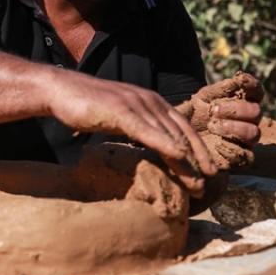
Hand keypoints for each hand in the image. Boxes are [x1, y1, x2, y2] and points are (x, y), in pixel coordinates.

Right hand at [48, 71, 215, 196]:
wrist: (60, 90)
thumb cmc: (87, 105)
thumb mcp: (120, 115)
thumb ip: (137, 125)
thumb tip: (148, 143)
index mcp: (151, 101)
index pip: (183, 126)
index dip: (199, 147)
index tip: (210, 168)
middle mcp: (149, 100)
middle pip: (183, 131)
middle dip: (201, 157)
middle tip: (214, 179)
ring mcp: (136, 105)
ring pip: (169, 136)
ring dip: (188, 162)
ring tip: (199, 184)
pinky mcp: (122, 112)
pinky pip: (149, 132)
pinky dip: (167, 145)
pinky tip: (179, 159)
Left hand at [176, 72, 264, 169]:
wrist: (181, 138)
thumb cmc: (193, 116)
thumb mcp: (200, 100)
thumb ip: (217, 91)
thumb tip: (234, 82)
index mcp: (242, 103)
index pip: (256, 93)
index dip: (253, 86)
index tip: (241, 81)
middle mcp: (248, 121)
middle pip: (256, 112)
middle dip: (236, 109)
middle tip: (213, 110)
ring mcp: (246, 140)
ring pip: (254, 133)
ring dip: (233, 128)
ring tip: (211, 126)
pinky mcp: (240, 159)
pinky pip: (247, 157)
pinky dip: (232, 150)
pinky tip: (216, 144)